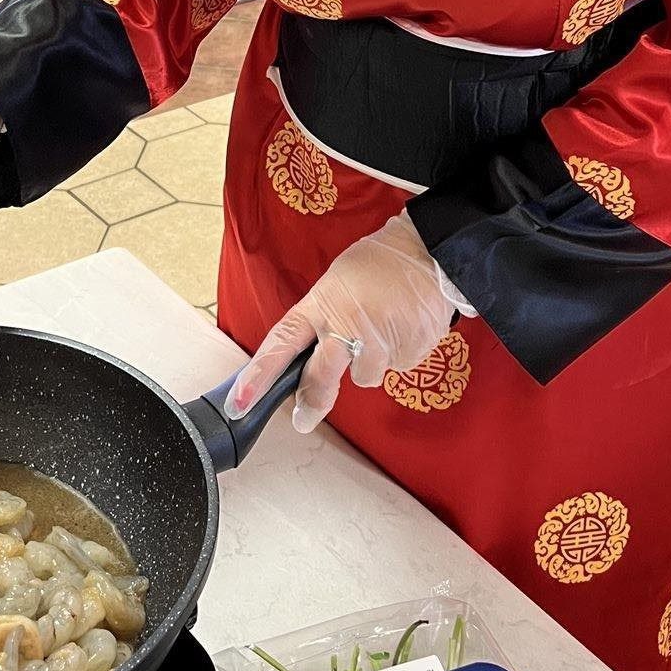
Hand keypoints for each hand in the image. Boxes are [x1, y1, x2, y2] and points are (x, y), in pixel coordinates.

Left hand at [223, 212, 465, 433]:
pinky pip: (394, 367)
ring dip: (369, 361)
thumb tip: (312, 356)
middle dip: (311, 401)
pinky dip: (396, 353)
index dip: (258, 375)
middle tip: (303, 419)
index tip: (240, 402)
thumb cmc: (379, 262)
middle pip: (320, 378)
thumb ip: (323, 318)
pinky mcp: (407, 353)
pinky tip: (402, 326)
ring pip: (363, 375)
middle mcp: (346, 325)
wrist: (430, 251)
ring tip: (383, 326)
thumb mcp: (338, 281)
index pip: (282, 342)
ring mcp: (378, 342)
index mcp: (323, 304)